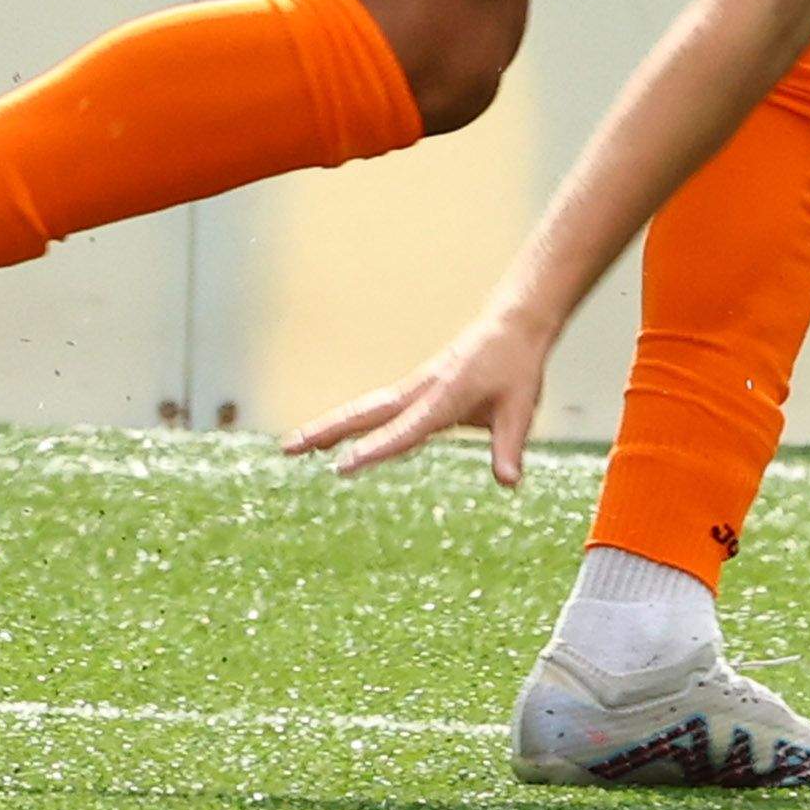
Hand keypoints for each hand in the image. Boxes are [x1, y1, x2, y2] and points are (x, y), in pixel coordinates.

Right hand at [284, 303, 566, 486]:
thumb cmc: (517, 367)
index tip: (342, 466)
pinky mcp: (414, 388)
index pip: (405, 430)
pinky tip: (333, 439)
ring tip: (295, 446)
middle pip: (365, 414)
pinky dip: (351, 421)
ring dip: (330, 426)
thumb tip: (510, 484)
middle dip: (326, 431)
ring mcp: (413, 388)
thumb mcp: (521, 408)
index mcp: (445, 398)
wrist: (513, 325)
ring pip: (364, 409)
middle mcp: (420, 392)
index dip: (375, 450)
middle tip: (288, 449)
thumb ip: (510, 447)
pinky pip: (376, 408)